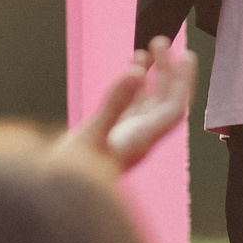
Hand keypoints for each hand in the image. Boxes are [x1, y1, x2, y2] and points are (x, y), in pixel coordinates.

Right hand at [62, 37, 196, 173]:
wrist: (56, 200)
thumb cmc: (71, 175)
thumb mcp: (92, 134)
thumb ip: (115, 103)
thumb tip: (136, 71)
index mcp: (142, 141)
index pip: (173, 110)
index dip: (183, 83)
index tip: (185, 56)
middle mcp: (140, 138)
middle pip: (164, 101)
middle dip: (168, 72)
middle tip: (164, 42)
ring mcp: (128, 136)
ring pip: (150, 102)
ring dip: (154, 75)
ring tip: (151, 47)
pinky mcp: (114, 135)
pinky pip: (133, 105)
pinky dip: (135, 85)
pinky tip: (132, 67)